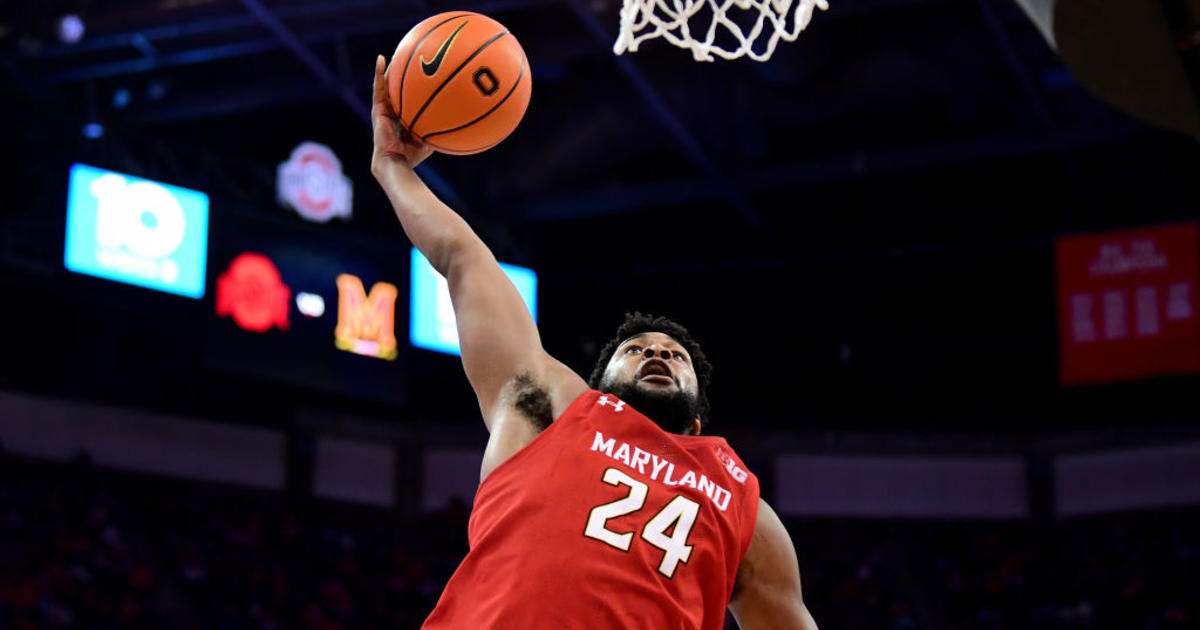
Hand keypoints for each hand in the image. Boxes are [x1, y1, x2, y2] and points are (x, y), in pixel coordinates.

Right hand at [371, 54, 433, 175]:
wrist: (396, 161)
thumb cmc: (413, 155)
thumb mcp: (430, 139)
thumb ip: (439, 128)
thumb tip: (458, 119)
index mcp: (403, 117)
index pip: (407, 97)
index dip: (411, 85)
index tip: (420, 71)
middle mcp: (392, 111)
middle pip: (396, 88)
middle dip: (400, 73)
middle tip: (407, 57)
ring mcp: (383, 109)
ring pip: (385, 84)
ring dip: (388, 69)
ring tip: (392, 53)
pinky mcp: (377, 108)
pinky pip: (378, 87)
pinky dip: (378, 73)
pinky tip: (381, 59)